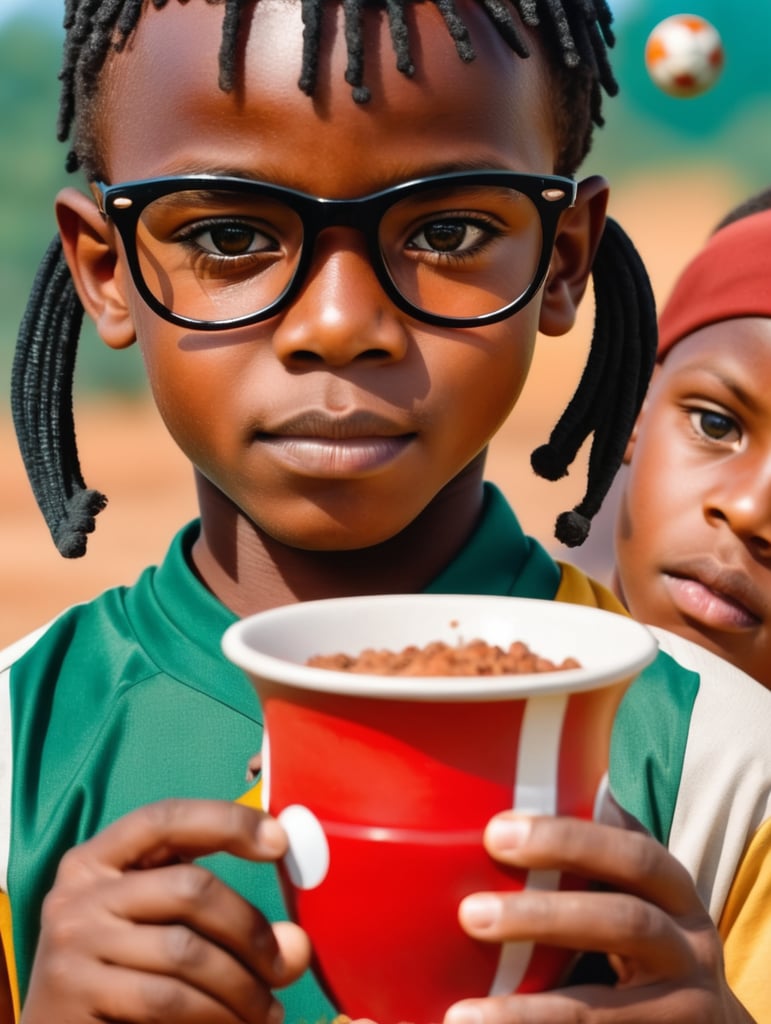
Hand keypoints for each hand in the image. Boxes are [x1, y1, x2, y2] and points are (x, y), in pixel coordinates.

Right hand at [21, 799, 310, 1023]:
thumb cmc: (121, 974)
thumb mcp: (165, 929)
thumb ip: (228, 924)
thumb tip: (297, 944)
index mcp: (99, 857)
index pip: (167, 818)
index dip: (227, 821)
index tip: (280, 841)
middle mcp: (79, 891)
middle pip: (190, 887)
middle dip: (250, 928)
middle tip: (284, 964)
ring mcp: (73, 942)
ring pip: (185, 951)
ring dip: (241, 986)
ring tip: (266, 1010)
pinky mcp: (75, 994)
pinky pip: (167, 999)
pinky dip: (214, 1015)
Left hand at [449, 812, 754, 1022]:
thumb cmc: (642, 940)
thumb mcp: (631, 895)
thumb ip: (585, 863)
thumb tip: (487, 810)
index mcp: (674, 891)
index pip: (632, 854)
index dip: (568, 838)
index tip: (496, 832)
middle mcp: (688, 946)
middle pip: (624, 923)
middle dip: (543, 916)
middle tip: (469, 914)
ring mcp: (685, 1009)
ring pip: (605, 1013)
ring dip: (530, 1014)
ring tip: (461, 1016)